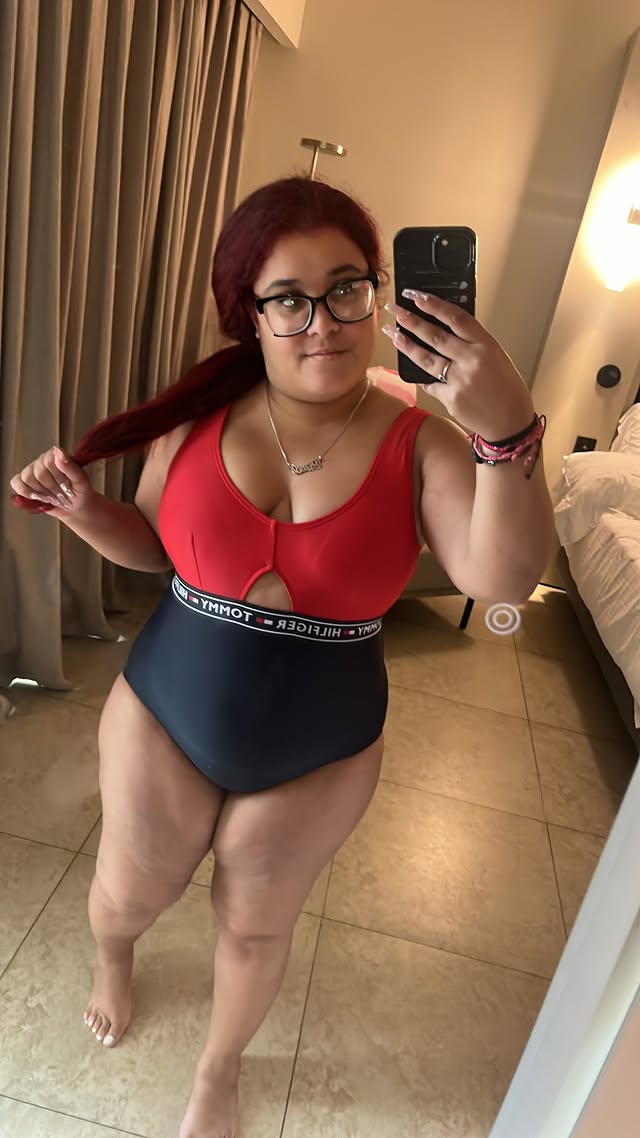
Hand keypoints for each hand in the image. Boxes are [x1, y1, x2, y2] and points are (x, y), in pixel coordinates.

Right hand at [10, 446, 93, 515]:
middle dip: (51, 488)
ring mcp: (31, 470)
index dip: (57, 478)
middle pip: (38, 474)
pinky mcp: (23, 481)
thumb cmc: (79, 492)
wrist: (75, 507)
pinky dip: (25, 493)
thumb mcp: (81, 480)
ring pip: (27, 479)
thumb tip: (59, 452)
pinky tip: (38, 497)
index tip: (66, 486)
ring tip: (51, 496)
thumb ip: (71, 466)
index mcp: (56, 455)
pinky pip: (16, 483)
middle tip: (61, 493)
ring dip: (41, 493)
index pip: (48, 462)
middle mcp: (42, 460)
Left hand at [383, 292, 534, 439]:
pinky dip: (422, 375)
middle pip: (435, 336)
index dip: (434, 305)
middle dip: (411, 320)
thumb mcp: (497, 357)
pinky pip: (430, 383)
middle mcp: (472, 361)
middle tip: (396, 309)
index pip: (456, 318)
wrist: (510, 422)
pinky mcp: (450, 399)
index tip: (417, 296)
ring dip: (406, 344)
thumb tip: (444, 327)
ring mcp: (460, 381)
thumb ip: (473, 343)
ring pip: (426, 358)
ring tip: (393, 333)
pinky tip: (411, 367)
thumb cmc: (506, 388)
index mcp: (487, 346)